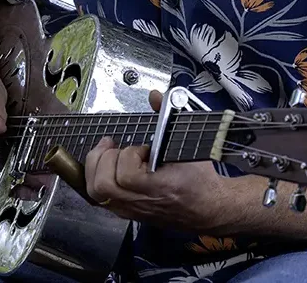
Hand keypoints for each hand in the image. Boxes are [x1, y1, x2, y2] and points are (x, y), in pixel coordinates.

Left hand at [83, 90, 222, 228]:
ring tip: (108, 154)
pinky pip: (100, 198)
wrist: (209, 207)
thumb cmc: (200, 180)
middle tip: (115, 147)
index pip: (126, 176)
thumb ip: (168, 116)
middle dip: (103, 159)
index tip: (143, 148)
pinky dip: (98, 177)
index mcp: (159, 188)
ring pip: (96, 193)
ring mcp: (132, 209)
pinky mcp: (128, 211)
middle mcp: (141, 202)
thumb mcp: (188, 144)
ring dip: (97, 167)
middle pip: (102, 186)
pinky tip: (108, 166)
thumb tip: (155, 96)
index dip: (129, 155)